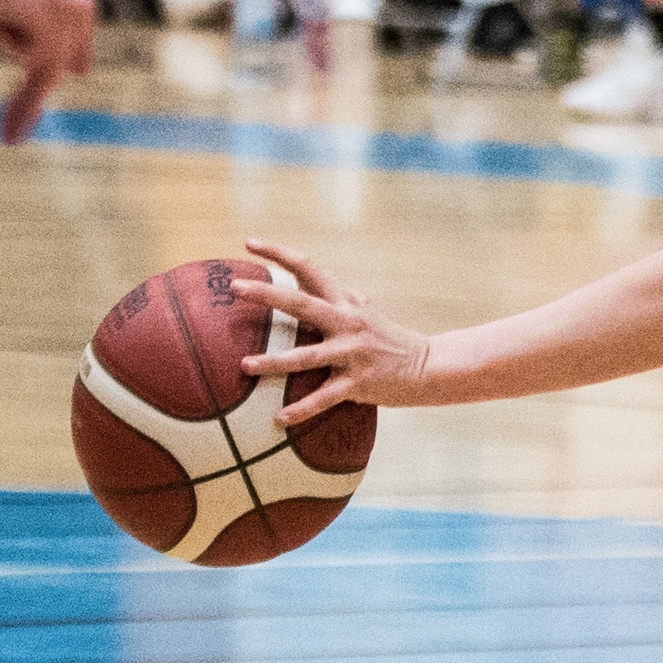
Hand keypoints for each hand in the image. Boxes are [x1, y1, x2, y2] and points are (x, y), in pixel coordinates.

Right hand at [0, 0, 93, 143]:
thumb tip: (22, 23)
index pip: (79, 18)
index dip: (71, 47)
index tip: (79, 71)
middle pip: (71, 46)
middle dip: (42, 70)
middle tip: (17, 125)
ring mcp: (73, 6)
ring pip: (46, 58)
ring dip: (4, 42)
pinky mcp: (55, 26)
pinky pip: (42, 74)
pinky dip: (27, 104)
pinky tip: (13, 130)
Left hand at [232, 237, 433, 422]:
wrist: (427, 366)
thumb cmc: (389, 339)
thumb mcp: (364, 311)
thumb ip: (335, 299)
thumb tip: (303, 285)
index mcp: (346, 303)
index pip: (309, 269)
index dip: (279, 253)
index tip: (250, 243)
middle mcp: (347, 323)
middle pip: (302, 304)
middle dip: (266, 295)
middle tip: (235, 288)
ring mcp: (352, 353)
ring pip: (306, 357)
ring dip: (273, 362)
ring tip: (244, 365)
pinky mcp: (357, 383)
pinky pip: (323, 399)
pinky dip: (301, 410)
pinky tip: (278, 419)